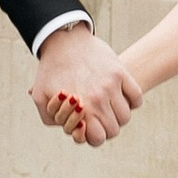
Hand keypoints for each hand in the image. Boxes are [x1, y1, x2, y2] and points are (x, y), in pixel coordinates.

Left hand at [30, 26, 139, 148]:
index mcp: (80, 108)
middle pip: (114, 129)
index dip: (94, 137)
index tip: (89, 128)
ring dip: (118, 116)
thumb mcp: (40, 96)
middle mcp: (99, 99)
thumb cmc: (50, 69)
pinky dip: (132, 102)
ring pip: (125, 116)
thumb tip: (72, 130)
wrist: (63, 39)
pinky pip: (136, 97)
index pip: (98, 138)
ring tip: (107, 108)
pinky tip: (120, 97)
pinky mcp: (120, 72)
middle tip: (98, 119)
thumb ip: (51, 119)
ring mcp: (112, 85)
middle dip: (105, 128)